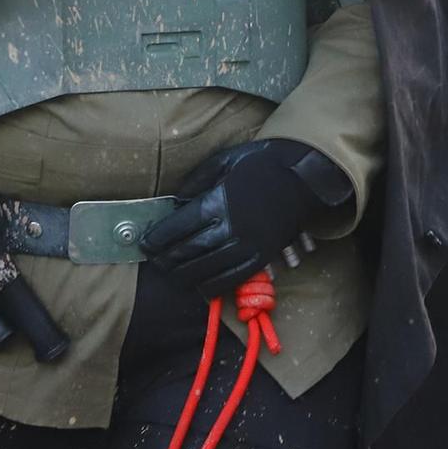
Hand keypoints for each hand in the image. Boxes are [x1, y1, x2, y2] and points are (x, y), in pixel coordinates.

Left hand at [140, 138, 352, 297]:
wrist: (302, 180)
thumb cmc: (260, 165)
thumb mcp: (223, 161)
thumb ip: (195, 181)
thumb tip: (176, 203)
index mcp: (218, 202)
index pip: (178, 227)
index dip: (158, 239)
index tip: (145, 243)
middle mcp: (231, 228)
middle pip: (188, 252)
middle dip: (166, 259)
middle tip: (154, 260)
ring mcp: (247, 246)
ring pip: (206, 270)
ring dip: (183, 275)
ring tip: (170, 274)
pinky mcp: (261, 259)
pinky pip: (232, 279)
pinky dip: (212, 286)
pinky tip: (199, 286)